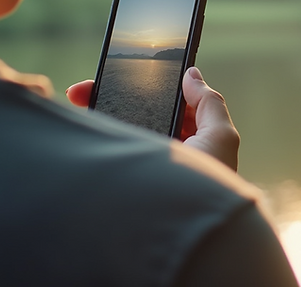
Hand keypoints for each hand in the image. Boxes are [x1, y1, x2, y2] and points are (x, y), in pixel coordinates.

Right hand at [65, 67, 239, 170]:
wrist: (185, 227)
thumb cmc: (210, 185)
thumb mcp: (222, 136)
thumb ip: (209, 102)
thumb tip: (191, 74)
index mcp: (191, 141)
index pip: (166, 106)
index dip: (148, 88)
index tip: (125, 72)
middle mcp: (166, 153)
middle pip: (136, 115)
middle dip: (113, 96)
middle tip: (86, 86)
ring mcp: (143, 166)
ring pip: (117, 131)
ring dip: (96, 112)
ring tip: (78, 96)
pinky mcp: (122, 179)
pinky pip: (105, 150)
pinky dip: (92, 136)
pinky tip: (80, 120)